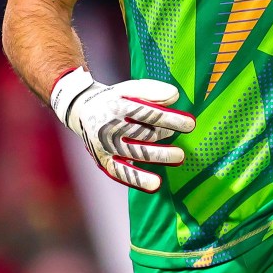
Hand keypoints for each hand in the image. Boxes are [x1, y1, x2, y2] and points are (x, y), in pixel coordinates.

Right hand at [51, 67, 194, 191]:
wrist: (81, 110)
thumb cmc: (114, 99)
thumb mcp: (129, 88)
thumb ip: (152, 91)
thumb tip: (174, 97)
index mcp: (116, 105)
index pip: (147, 113)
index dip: (170, 119)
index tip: (190, 124)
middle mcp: (109, 126)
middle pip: (142, 134)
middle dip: (166, 136)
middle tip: (184, 139)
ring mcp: (105, 145)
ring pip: (135, 153)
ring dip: (159, 157)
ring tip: (179, 157)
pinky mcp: (103, 161)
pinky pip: (122, 172)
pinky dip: (138, 180)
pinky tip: (156, 184)